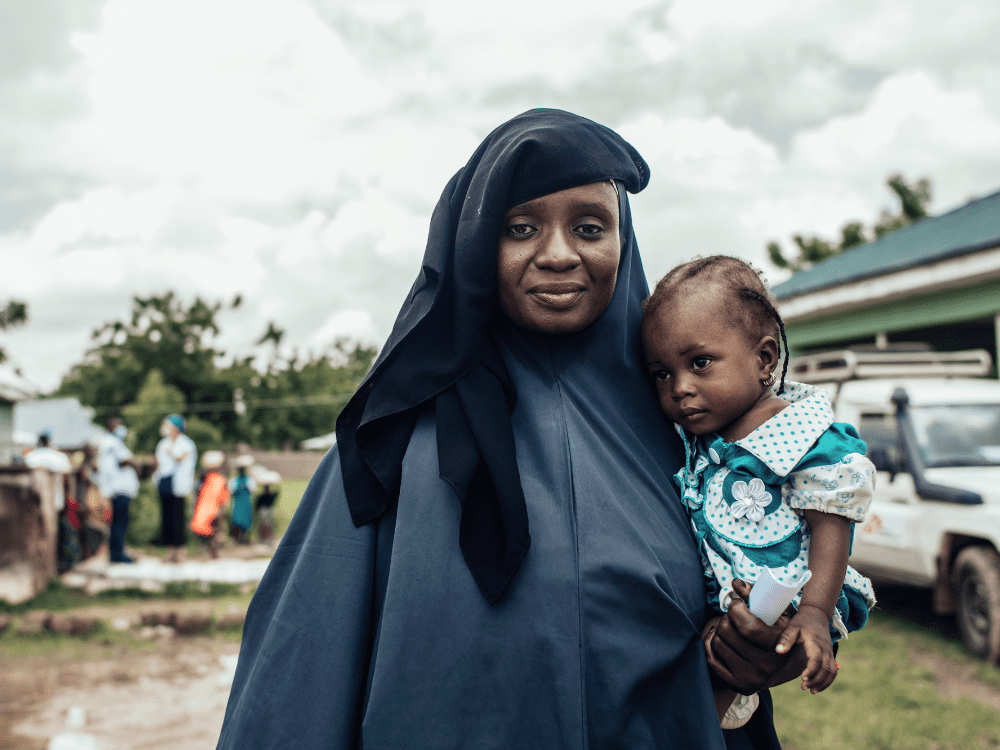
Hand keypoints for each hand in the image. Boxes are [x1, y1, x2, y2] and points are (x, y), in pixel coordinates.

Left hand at [703, 579, 807, 694]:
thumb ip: (759, 595)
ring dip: (719, 629)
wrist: (786, 663)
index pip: (748, 627)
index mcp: (779, 647)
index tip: (738, 604)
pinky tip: (719, 637)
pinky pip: (711, 660)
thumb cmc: (780, 629)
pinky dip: (711, 644)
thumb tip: (735, 583)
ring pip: (717, 643)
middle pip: (728, 633)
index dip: (736, 609)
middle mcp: (766, 667)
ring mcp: (752, 678)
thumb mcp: (779, 611)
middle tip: (733, 615)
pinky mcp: (738, 685)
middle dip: (726, 617)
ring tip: (728, 625)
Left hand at [776, 604, 837, 692]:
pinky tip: (818, 686)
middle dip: (816, 680)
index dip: (811, 670)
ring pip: (832, 671)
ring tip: (811, 691)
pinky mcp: (830, 655)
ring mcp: (830, 652)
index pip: (816, 659)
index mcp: (815, 642)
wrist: (816, 614)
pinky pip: (833, 670)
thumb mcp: (792, 627)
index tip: (803, 679)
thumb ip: (785, 639)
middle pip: (826, 668)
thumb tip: (778, 651)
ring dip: (823, 683)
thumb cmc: (802, 621)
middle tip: (804, 687)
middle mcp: (825, 648)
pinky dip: (828, 680)